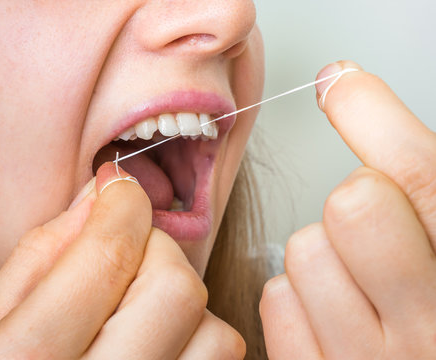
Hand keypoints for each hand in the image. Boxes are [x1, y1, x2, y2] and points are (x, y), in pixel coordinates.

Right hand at [0, 163, 244, 358]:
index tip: (119, 192)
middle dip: (155, 250)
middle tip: (124, 255)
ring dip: (182, 302)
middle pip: (176, 288)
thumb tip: (95, 199)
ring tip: (137, 310)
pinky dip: (197, 338)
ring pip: (215, 333)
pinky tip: (156, 341)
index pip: (107, 257)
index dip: (123, 205)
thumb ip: (37, 258)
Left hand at [260, 61, 435, 358]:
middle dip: (356, 202)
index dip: (375, 116)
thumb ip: (418, 184)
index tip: (342, 85)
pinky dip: (295, 298)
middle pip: (352, 206)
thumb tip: (345, 89)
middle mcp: (426, 333)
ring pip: (304, 252)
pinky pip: (276, 298)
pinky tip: (329, 316)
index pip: (420, 179)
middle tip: (376, 229)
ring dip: (322, 257)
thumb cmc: (434, 316)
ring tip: (356, 286)